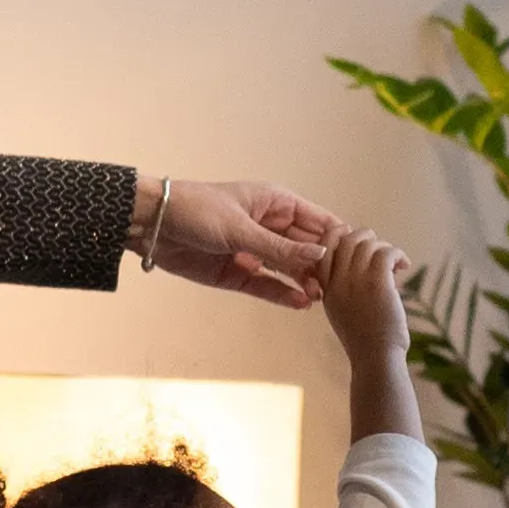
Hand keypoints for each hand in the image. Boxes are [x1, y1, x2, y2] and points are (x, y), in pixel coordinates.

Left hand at [146, 178, 342, 307]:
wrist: (152, 225)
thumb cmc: (196, 209)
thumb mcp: (241, 228)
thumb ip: (280, 247)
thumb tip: (319, 256)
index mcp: (275, 203)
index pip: (317, 221)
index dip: (336, 239)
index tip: (356, 258)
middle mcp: (270, 227)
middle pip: (305, 249)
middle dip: (323, 267)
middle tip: (339, 286)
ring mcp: (255, 251)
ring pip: (289, 270)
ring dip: (304, 283)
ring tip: (321, 298)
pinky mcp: (239, 273)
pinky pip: (267, 286)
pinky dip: (282, 294)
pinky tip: (300, 304)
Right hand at [320, 226, 408, 363]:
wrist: (376, 359)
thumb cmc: (366, 341)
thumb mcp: (345, 313)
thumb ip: (346, 289)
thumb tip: (366, 262)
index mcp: (327, 290)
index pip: (323, 250)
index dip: (337, 235)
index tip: (351, 233)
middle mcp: (338, 283)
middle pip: (347, 241)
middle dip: (366, 237)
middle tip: (382, 248)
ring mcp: (356, 282)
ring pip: (369, 244)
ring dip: (386, 248)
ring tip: (396, 264)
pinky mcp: (377, 283)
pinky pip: (387, 253)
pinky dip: (398, 254)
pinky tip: (405, 266)